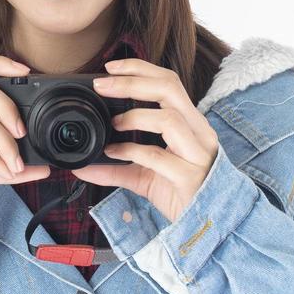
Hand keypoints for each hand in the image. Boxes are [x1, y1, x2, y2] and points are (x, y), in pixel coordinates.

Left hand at [70, 57, 221, 224]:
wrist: (210, 226)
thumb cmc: (183, 193)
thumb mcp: (146, 176)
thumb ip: (117, 167)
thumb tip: (83, 166)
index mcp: (190, 123)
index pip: (169, 81)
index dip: (140, 69)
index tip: (110, 67)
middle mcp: (198, 132)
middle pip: (169, 89)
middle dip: (132, 82)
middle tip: (102, 85)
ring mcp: (197, 154)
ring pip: (169, 119)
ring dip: (134, 116)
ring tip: (112, 123)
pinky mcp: (190, 177)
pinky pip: (159, 156)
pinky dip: (131, 151)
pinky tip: (113, 153)